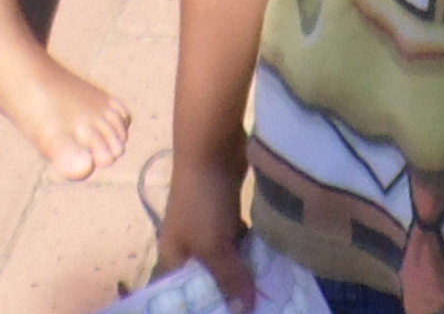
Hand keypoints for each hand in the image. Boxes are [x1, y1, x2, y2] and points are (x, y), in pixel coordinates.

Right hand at [154, 168, 260, 309]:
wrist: (212, 147)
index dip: (206, 306)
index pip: (186, 294)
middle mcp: (188, 247)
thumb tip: (245, 310)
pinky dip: (251, 250)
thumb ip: (229, 278)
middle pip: (209, 278)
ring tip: (267, 292)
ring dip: (244, 271)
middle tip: (257, 306)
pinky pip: (239, 241)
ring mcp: (208, 229)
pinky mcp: (226, 214)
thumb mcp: (213, 246)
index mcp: (174, 258)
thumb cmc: (202, 201)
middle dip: (229, 291)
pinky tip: (269, 262)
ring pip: (227, 259)